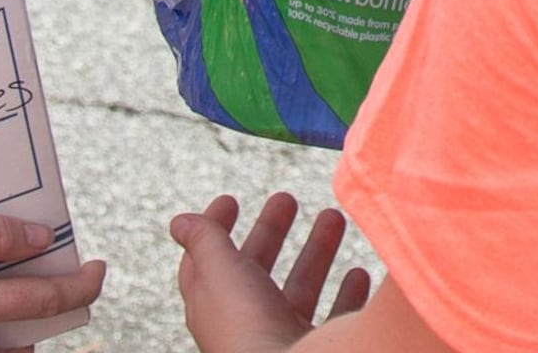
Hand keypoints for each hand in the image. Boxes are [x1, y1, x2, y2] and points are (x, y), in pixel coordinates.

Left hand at [169, 194, 369, 352]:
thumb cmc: (249, 330)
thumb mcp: (220, 273)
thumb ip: (205, 242)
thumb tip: (180, 221)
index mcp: (214, 307)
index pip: (205, 263)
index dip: (213, 228)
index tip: (232, 200)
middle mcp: (247, 325)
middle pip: (254, 271)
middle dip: (270, 231)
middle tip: (287, 199)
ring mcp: (282, 338)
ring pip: (298, 289)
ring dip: (315, 252)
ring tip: (333, 217)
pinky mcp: (317, 348)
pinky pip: (333, 316)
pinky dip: (345, 292)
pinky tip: (356, 273)